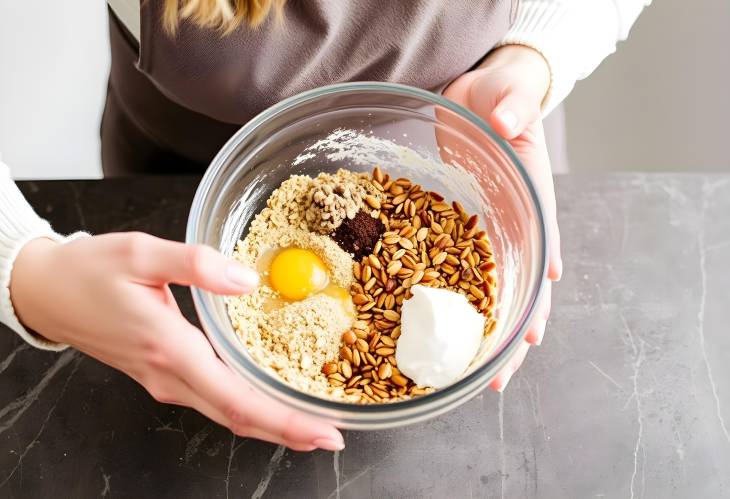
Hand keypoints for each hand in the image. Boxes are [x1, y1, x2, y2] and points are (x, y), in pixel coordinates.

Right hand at [10, 233, 343, 450]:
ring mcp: (164, 381)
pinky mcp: (163, 376)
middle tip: (332, 436)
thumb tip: (246, 280)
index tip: (321, 432)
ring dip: (271, 421)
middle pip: (238, 417)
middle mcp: (169, 376)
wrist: (45, 292)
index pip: (236, 399)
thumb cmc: (89, 272)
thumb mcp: (140, 253)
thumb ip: (196, 265)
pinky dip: (248, 406)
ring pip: (226, 413)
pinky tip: (269, 397)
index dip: (284, 421)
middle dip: (288, 431)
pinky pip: (213, 400)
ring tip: (311, 419)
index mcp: (169, 348)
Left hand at [443, 45, 561, 390]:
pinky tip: (423, 326)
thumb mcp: (511, 94)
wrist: (481, 94)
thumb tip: (507, 119)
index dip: (534, 298)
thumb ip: (513, 103)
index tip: (528, 338)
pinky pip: (444, 267)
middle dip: (504, 335)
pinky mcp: (452, 227)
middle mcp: (510, 226)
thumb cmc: (503, 95)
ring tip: (459, 370)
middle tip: (492, 381)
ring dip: (472, 328)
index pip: (538, 255)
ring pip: (479, 289)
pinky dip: (439, 297)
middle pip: (513, 288)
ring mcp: (481, 231)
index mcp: (531, 201)